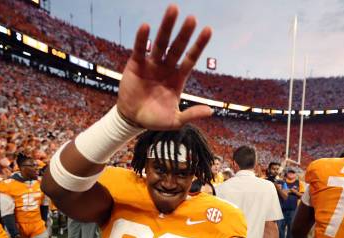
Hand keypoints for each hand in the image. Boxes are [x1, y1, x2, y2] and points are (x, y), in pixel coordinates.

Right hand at [116, 5, 212, 129]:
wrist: (132, 119)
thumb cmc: (155, 119)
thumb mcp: (174, 121)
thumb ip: (191, 114)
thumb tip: (211, 111)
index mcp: (177, 78)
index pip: (190, 58)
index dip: (199, 45)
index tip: (208, 30)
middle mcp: (166, 67)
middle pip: (177, 47)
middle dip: (184, 33)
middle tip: (192, 18)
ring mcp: (151, 64)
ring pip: (160, 43)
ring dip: (166, 27)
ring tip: (173, 10)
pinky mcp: (136, 64)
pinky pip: (140, 49)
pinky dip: (142, 38)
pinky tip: (146, 26)